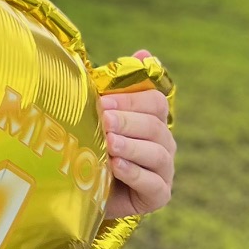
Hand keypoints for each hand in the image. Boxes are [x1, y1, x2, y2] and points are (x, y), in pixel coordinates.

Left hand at [101, 49, 175, 218]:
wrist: (84, 188)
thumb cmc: (92, 145)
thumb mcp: (100, 113)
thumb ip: (118, 84)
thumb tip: (145, 53)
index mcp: (152, 119)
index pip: (155, 102)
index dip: (131, 100)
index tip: (102, 102)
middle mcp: (164, 143)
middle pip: (155, 126)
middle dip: (128, 122)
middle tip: (103, 122)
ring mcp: (164, 170)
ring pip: (157, 154)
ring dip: (131, 147)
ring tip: (109, 144)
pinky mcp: (159, 195)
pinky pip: (154, 184)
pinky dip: (135, 174)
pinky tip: (116, 166)